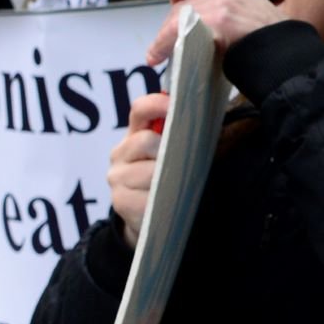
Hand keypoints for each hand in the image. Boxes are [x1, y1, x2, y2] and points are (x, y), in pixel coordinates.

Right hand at [108, 92, 171, 246]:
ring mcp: (117, 178)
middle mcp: (120, 153)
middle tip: (182, 164)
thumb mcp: (174, 154)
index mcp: (135, 134)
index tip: (177, 106)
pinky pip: (148, 197)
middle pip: (145, 141)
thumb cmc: (168, 179)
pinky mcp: (121, 202)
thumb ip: (181, 135)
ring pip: (149, 172)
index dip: (157, 104)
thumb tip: (206, 116)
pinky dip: (165, 200)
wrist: (148, 219)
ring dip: (169, 179)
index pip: (140, 109)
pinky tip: (169, 202)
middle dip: (168, 151)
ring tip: (177, 186)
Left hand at [147, 0, 287, 65]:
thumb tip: (205, 23)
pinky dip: (162, 45)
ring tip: (159, 53)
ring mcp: (221, 6)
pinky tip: (157, 56)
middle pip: (181, 2)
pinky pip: (175, 33)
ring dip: (164, 37)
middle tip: (167, 42)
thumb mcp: (255, 16)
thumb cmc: (276, 45)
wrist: (291, 57)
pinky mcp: (216, 23)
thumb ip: (230, 11)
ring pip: (176, 17)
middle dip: (170, 23)